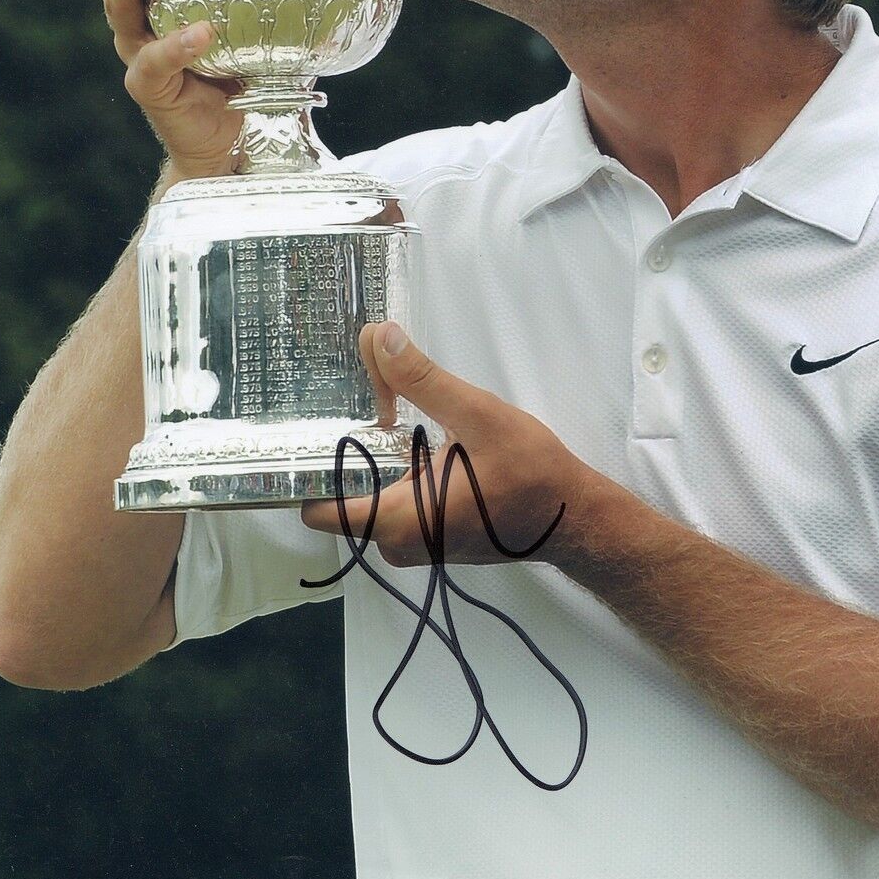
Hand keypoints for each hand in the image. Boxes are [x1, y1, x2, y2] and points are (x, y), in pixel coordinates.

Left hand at [301, 323, 592, 567]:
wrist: (574, 516)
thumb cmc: (530, 472)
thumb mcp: (477, 415)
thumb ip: (423, 380)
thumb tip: (380, 338)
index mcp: (397, 521)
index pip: (316, 507)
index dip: (304, 465)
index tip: (304, 421)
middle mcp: (396, 541)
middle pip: (341, 494)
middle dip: (342, 448)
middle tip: (343, 394)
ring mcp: (414, 541)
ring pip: (369, 496)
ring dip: (372, 456)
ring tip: (375, 404)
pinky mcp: (432, 533)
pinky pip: (394, 501)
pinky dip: (395, 468)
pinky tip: (406, 430)